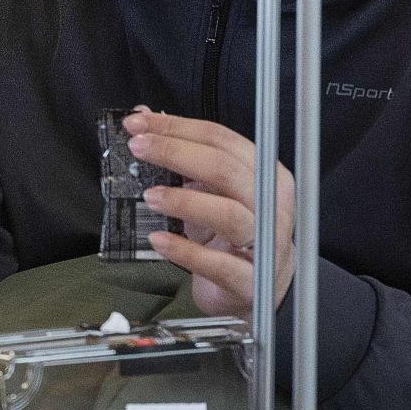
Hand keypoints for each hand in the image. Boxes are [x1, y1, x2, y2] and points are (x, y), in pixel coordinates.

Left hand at [128, 109, 295, 318]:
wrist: (256, 290)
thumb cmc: (232, 235)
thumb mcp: (212, 191)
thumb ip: (185, 157)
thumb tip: (147, 120)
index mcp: (266, 175)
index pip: (222, 140)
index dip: (178, 128)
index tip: (138, 124)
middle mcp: (272, 205)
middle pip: (226, 170)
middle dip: (177, 154)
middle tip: (138, 149)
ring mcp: (266, 244)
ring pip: (229, 214)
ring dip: (185, 201)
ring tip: (149, 196)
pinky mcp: (250, 282)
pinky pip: (220, 265)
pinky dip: (186, 251)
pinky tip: (159, 240)